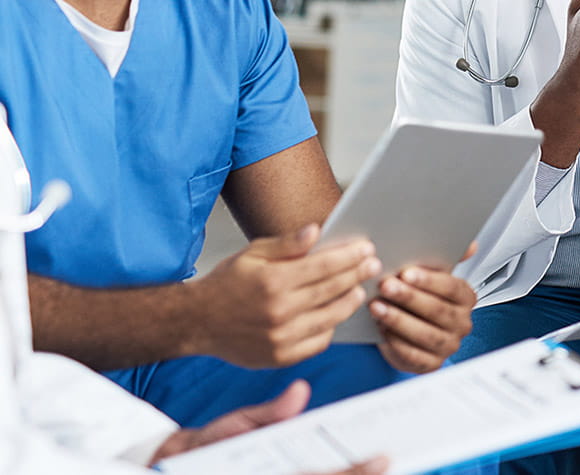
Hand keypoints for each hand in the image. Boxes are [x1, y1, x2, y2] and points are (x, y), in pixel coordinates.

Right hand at [149, 380, 388, 473]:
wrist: (169, 470)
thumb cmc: (201, 450)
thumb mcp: (230, 427)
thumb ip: (268, 415)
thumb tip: (300, 392)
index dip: (355, 473)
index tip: (383, 459)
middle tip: (394, 461)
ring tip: (384, 464)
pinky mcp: (279, 474)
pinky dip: (337, 473)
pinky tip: (357, 467)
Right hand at [187, 224, 380, 367]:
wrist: (197, 322)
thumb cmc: (227, 283)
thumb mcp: (253, 253)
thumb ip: (288, 244)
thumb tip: (317, 230)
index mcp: (273, 281)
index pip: (325, 266)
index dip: (350, 256)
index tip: (366, 249)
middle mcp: (279, 311)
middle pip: (333, 289)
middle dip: (358, 275)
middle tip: (373, 265)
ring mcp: (281, 337)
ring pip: (331, 317)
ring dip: (350, 301)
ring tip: (359, 290)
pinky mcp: (280, 357)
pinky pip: (318, 342)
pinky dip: (330, 327)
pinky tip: (334, 315)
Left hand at [371, 260, 477, 373]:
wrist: (412, 331)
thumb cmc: (422, 298)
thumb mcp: (433, 277)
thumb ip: (448, 259)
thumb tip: (470, 244)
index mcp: (465, 298)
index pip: (452, 288)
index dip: (429, 280)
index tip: (406, 273)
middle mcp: (462, 323)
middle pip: (437, 310)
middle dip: (409, 297)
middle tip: (386, 286)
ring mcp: (448, 345)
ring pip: (424, 334)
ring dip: (398, 319)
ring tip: (376, 307)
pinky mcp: (431, 364)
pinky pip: (413, 355)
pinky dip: (395, 342)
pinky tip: (381, 330)